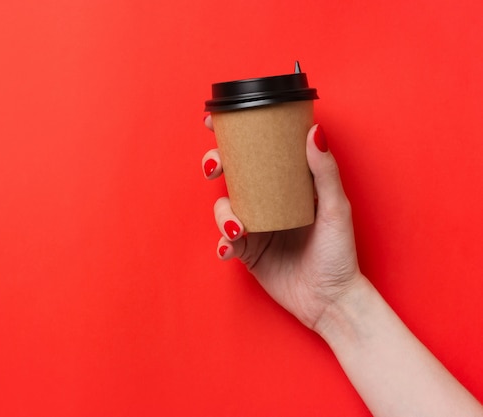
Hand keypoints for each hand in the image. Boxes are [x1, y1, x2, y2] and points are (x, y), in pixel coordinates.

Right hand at [203, 116, 362, 329]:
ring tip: (239, 229)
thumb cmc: (339, 254)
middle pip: (233, 175)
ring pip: (224, 209)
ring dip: (223, 215)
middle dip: (215, 166)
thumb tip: (313, 132)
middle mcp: (269, 203)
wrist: (331, 301)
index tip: (215, 122)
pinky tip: (229, 248)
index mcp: (289, 187)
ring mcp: (256, 228)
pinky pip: (226, 242)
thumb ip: (324, 172)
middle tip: (213, 169)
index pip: (260, 154)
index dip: (235, 137)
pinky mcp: (248, 253)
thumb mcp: (336, 209)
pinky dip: (223, 244)